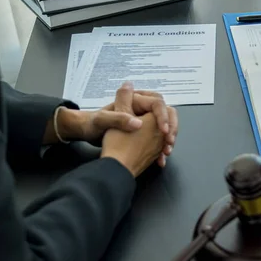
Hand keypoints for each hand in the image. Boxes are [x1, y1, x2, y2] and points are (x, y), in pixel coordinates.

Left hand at [55, 84, 177, 165]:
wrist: (89, 135)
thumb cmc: (94, 124)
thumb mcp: (102, 120)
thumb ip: (119, 118)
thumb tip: (138, 121)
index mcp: (135, 101)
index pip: (157, 103)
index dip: (163, 116)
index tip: (164, 131)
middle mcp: (142, 109)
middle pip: (167, 114)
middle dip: (171, 128)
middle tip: (169, 141)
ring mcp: (145, 121)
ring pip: (166, 127)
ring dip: (169, 140)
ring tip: (166, 152)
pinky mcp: (145, 133)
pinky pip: (160, 139)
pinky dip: (162, 148)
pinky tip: (160, 159)